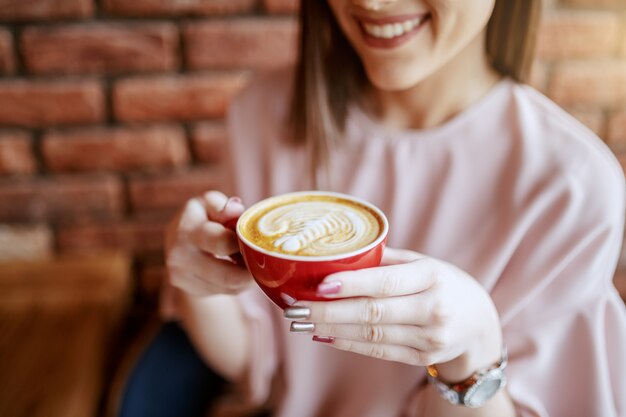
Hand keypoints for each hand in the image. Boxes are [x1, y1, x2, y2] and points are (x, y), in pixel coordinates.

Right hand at [165, 191, 252, 296]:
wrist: (176, 240)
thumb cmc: (200, 217)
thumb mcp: (209, 203)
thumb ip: (222, 206)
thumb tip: (236, 210)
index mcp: (186, 230)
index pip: (223, 243)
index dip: (244, 243)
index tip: (254, 239)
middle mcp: (180, 257)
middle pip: (230, 277)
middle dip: (252, 270)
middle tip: (262, 259)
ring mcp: (182, 277)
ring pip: (230, 287)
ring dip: (246, 277)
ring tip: (249, 260)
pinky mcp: (189, 290)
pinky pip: (225, 292)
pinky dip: (237, 283)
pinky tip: (236, 268)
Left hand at [285, 247, 502, 380]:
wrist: (479, 323)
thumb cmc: (444, 283)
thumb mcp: (424, 263)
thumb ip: (386, 260)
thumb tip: (341, 253)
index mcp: (432, 276)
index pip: (387, 282)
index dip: (351, 284)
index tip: (319, 284)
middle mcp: (433, 309)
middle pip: (372, 312)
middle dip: (328, 311)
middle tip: (295, 306)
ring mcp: (429, 338)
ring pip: (370, 335)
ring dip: (331, 328)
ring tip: (301, 320)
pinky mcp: (420, 357)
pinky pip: (377, 351)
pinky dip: (347, 343)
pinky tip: (323, 335)